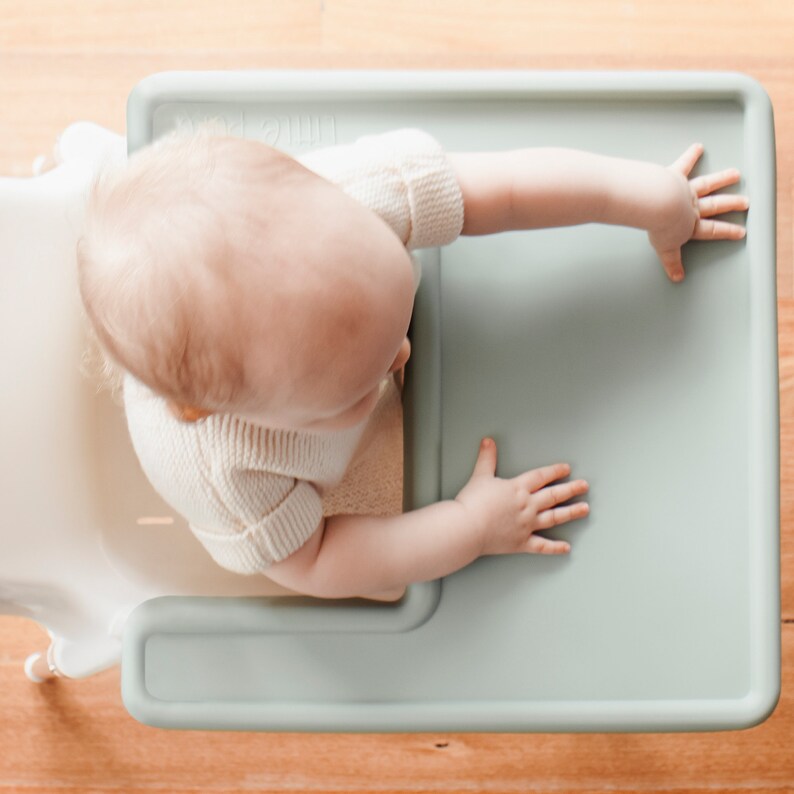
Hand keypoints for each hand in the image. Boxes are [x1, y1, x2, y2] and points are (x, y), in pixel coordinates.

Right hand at [455, 438, 588, 555]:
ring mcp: (527, 525)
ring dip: (571, 513)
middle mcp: (527, 506)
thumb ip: (487, 458)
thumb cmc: (472, 503)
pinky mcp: (522, 542)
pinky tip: (566, 548)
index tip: (566, 469)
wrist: (467, 527)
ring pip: (554, 517)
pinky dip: (555, 548)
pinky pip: (542, 546)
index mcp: (518, 488)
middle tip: (584, 486)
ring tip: (584, 509)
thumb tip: (488, 442)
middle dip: (571, 489)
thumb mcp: (480, 476)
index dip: (555, 471)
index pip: (542, 476)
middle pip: (554, 495)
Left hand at [648, 144, 748, 281]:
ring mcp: (685, 190)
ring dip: (722, 179)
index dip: (727, 232)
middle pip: (715, 206)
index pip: (712, 231)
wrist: (657, 205)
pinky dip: (691, 156)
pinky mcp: (675, 176)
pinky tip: (698, 147)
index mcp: (691, 225)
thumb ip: (672, 263)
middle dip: (731, 204)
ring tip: (735, 174)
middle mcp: (692, 207)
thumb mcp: (666, 250)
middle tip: (745, 202)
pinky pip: (684, 165)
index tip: (740, 232)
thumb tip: (677, 278)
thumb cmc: (660, 226)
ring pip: (707, 184)